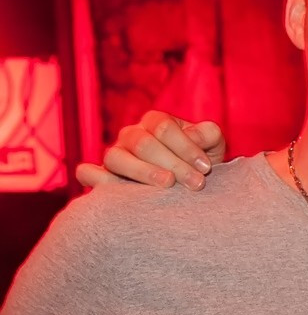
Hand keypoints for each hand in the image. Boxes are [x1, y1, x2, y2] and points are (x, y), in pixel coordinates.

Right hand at [76, 112, 225, 189]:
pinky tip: (116, 192)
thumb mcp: (213, 147)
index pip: (163, 127)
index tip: (206, 168)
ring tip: (168, 185)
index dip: (186, 146)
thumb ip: (208, 135)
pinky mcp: (104, 178)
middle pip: (142, 143)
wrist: (192, 189)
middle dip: (173, 164)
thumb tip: (194, 135)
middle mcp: (131, 136)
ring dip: (143, 172)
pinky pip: (87, 173)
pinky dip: (94, 178)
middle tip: (196, 184)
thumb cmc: (201, 164)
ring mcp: (115, 156)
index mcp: (155, 122)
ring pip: (115, 158)